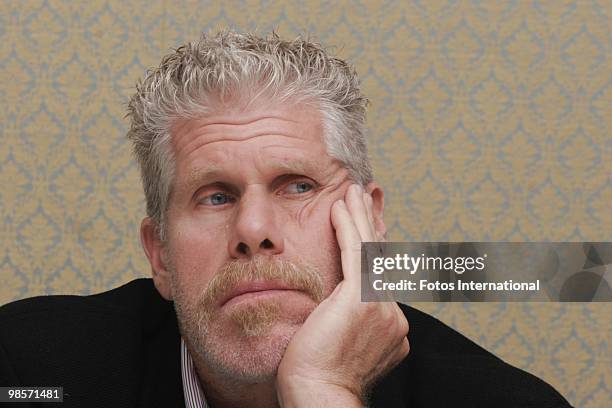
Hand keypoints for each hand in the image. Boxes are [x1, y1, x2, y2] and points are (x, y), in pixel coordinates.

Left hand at [276, 184, 408, 406]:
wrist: (318, 399)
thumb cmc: (316, 381)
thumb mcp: (336, 346)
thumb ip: (343, 324)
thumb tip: (330, 311)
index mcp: (389, 328)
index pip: (378, 278)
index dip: (371, 250)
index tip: (363, 229)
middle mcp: (393, 316)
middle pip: (379, 259)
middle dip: (370, 227)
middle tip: (363, 199)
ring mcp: (381, 306)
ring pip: (370, 251)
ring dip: (360, 217)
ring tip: (353, 192)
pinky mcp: (362, 298)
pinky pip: (355, 252)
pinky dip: (348, 225)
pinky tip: (341, 204)